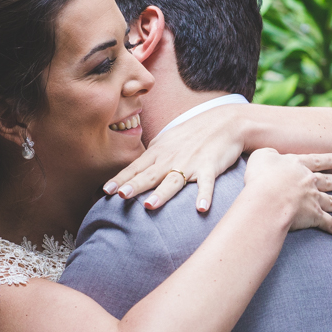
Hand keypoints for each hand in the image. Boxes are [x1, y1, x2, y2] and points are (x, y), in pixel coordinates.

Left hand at [103, 107, 244, 210]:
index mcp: (159, 153)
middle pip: (150, 175)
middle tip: (120, 196)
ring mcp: (191, 163)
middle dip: (134, 185)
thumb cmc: (194, 133)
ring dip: (162, 194)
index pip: (136, 168)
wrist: (225, 123)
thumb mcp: (167, 140)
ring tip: (149, 206)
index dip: (121, 179)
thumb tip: (135, 171)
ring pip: (173, 181)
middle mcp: (171, 159)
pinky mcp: (210, 168)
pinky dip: (204, 196)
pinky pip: (206, 184)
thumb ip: (152, 156)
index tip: (106, 191)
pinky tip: (201, 208)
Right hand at [243, 148, 331, 239]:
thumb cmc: (262, 176)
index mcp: (298, 165)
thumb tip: (272, 156)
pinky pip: (331, 225)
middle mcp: (309, 181)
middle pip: (329, 181)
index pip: (316, 161)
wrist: (267, 198)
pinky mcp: (314, 217)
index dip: (328, 160)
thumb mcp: (262, 156)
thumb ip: (269, 154)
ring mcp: (314, 199)